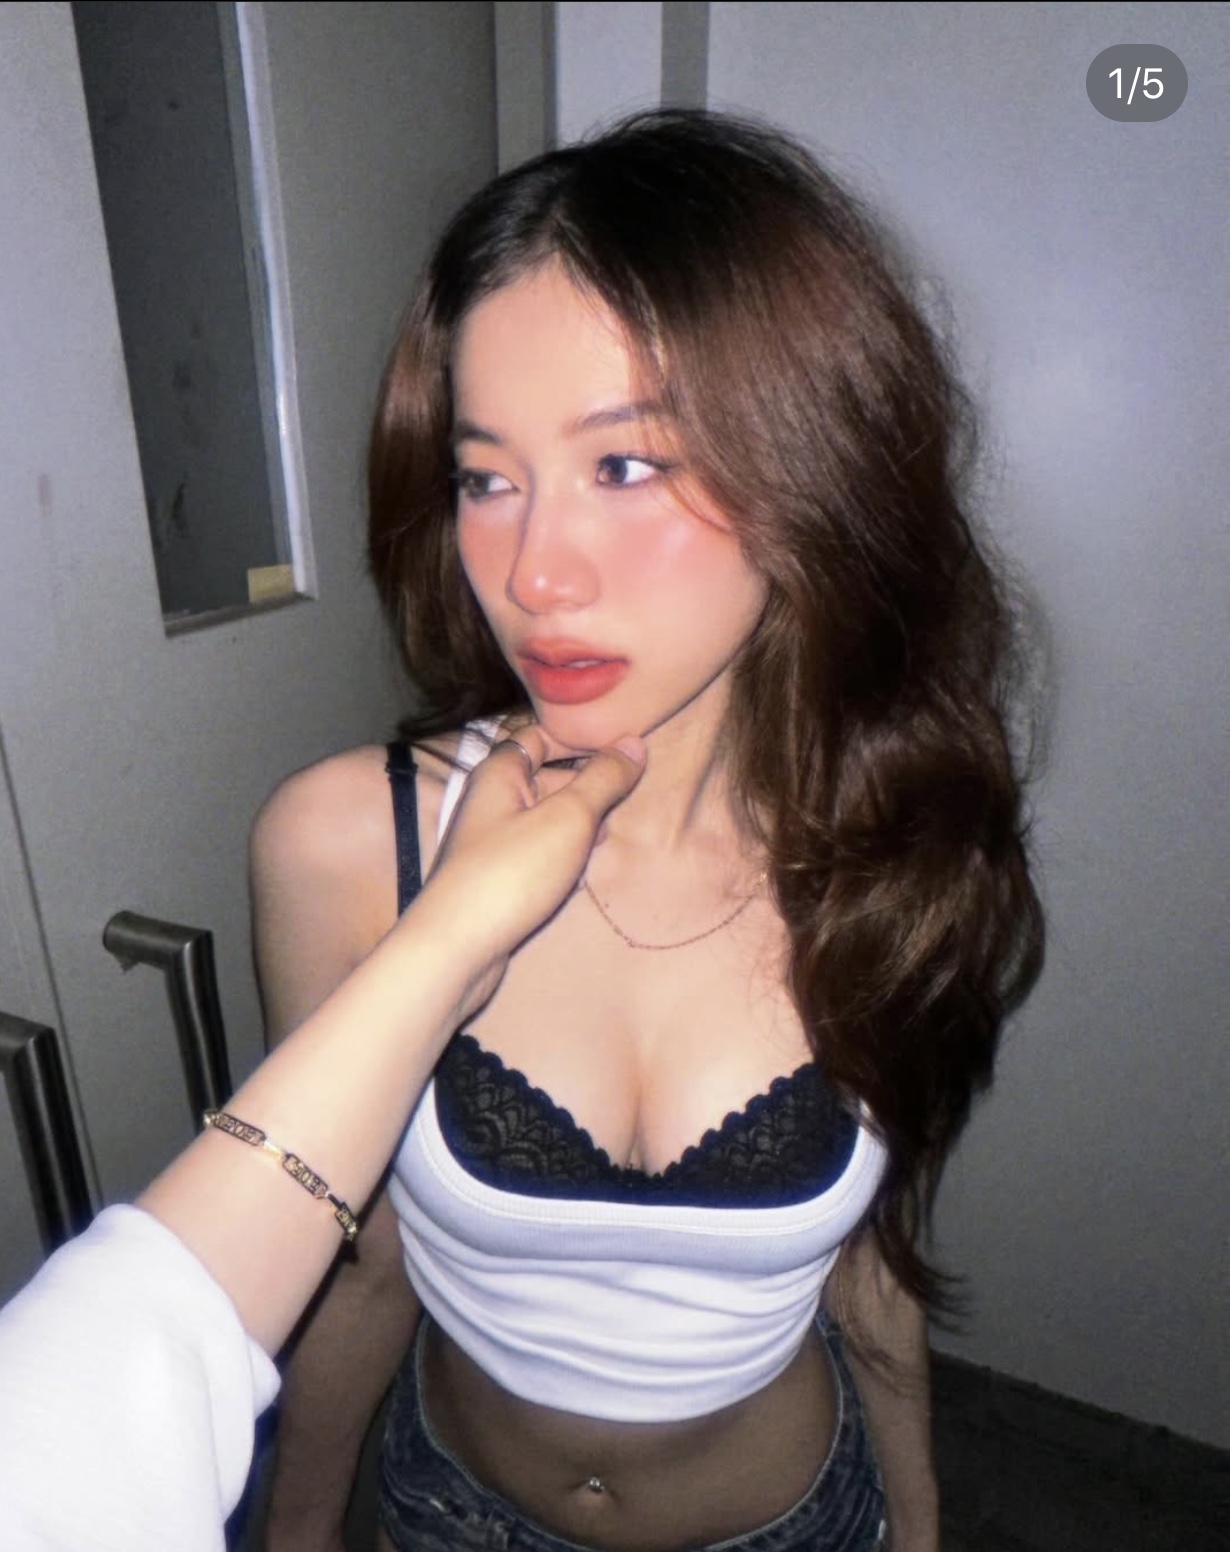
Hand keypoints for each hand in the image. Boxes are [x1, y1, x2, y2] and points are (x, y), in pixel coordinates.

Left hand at [411, 724, 644, 1020]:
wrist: (457, 948)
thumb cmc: (511, 873)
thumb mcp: (568, 819)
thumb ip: (603, 780)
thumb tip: (634, 744)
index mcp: (499, 773)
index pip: (538, 735)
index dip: (577, 735)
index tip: (619, 744)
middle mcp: (489, 800)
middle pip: (543, 776)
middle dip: (585, 782)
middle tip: (629, 790)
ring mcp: (490, 841)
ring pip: (542, 816)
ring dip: (578, 820)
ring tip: (615, 828)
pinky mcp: (495, 877)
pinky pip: (536, 850)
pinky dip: (562, 851)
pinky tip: (585, 866)